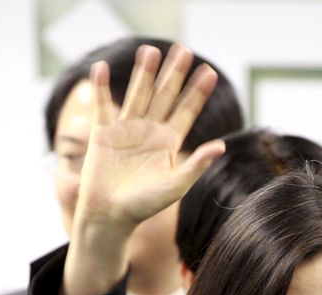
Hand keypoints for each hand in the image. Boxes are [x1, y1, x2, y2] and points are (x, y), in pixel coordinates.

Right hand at [61, 43, 225, 294]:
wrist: (110, 217)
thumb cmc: (145, 206)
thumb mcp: (176, 186)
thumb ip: (196, 165)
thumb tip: (221, 145)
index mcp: (169, 143)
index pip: (187, 111)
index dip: (198, 92)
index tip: (209, 72)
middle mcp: (150, 132)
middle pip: (165, 96)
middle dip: (175, 74)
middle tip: (184, 50)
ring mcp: (126, 130)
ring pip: (137, 94)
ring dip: (143, 73)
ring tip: (151, 50)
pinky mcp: (102, 134)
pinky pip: (102, 106)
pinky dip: (100, 88)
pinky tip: (101, 68)